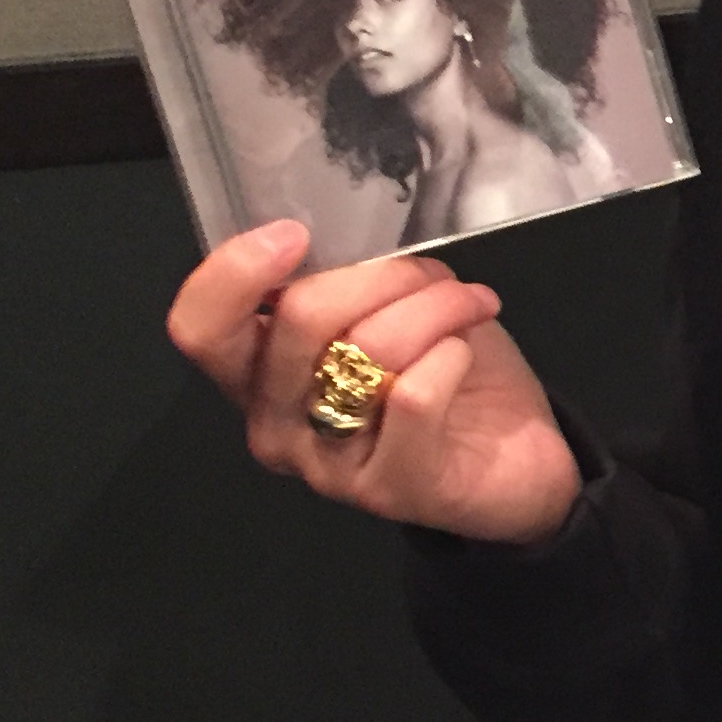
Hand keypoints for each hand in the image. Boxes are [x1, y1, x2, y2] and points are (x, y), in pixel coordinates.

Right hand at [166, 219, 583, 544]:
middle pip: (299, 320)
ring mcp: (327, 467)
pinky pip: (414, 394)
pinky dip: (452, 354)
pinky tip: (464, 356)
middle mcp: (275, 425)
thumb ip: (351, 283)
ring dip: (433, 308)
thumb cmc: (448, 375)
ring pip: (368, 348)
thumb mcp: (392, 311)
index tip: (295, 233)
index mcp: (258, 375)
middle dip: (382, 276)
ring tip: (469, 305)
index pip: (201, 329)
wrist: (520, 460)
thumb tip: (354, 247)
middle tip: (433, 278)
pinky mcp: (389, 489)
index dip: (233, 272)